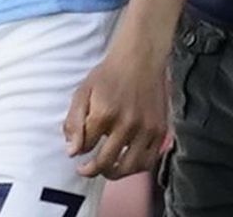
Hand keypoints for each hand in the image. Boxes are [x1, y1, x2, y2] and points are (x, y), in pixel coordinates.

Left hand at [64, 43, 168, 179]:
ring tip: (107, 170)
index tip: (78, 152)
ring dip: (114, 174)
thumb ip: (74, 122)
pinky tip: (128, 163)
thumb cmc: (110, 74)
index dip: (79, 151)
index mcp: (104, 113)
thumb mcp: (83, 92)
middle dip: (92, 170)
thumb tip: (73, 151)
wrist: (140, 58)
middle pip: (106, 162)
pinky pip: (149, 161)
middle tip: (86, 169)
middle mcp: (127, 124)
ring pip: (129, 167)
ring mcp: (146, 129)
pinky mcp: (160, 130)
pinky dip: (137, 167)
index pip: (86, 147)